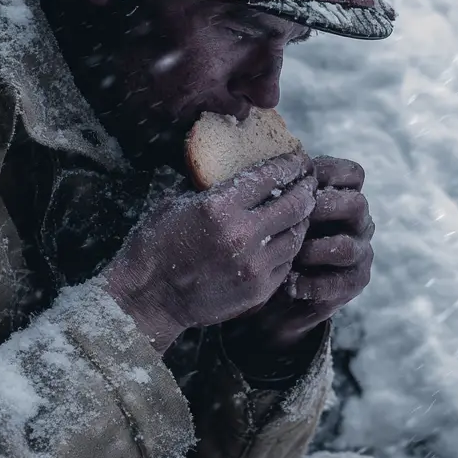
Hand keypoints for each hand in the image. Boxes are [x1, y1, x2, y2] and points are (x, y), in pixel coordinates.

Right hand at [104, 152, 315, 352]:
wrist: (148, 299)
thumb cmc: (155, 246)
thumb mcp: (176, 204)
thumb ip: (213, 189)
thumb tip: (242, 175)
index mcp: (220, 207)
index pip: (270, 176)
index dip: (290, 164)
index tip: (299, 159)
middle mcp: (242, 235)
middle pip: (294, 204)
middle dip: (306, 188)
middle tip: (309, 180)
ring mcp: (253, 265)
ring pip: (297, 235)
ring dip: (303, 218)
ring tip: (302, 208)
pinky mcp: (258, 290)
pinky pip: (287, 262)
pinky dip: (290, 247)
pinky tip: (286, 237)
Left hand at [225, 156, 373, 352]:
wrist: (278, 289)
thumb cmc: (273, 240)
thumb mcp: (274, 211)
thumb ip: (280, 191)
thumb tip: (265, 168)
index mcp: (343, 195)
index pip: (353, 174)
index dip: (332, 171)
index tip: (304, 173)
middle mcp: (358, 221)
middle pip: (356, 204)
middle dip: (324, 206)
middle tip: (296, 214)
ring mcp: (359, 251)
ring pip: (345, 246)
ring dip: (313, 250)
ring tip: (288, 256)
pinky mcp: (355, 281)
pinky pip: (340, 282)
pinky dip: (312, 283)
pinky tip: (290, 285)